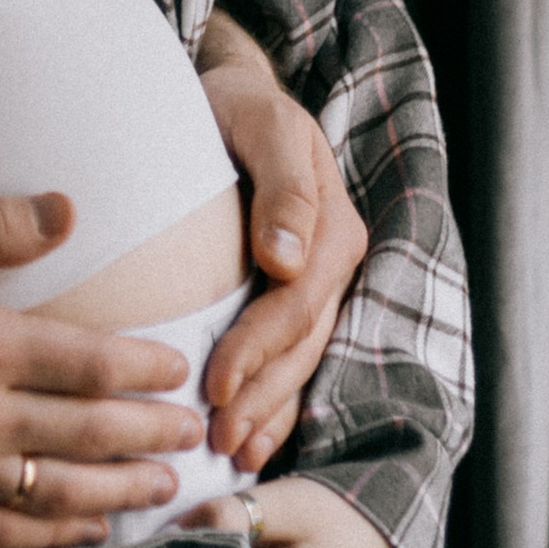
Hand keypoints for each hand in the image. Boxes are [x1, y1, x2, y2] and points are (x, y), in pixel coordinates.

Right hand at [0, 196, 211, 547]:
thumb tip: (68, 209)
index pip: (89, 361)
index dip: (144, 368)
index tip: (180, 370)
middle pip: (89, 434)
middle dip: (151, 435)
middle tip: (197, 435)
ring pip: (58, 495)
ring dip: (121, 493)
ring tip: (165, 488)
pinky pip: (3, 536)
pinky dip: (55, 538)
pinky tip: (86, 532)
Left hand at [193, 12, 368, 469]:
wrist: (236, 96)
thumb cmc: (241, 105)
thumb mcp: (263, 125)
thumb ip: (284, 186)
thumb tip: (285, 260)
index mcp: (334, 229)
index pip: (297, 305)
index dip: (258, 350)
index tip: (214, 385)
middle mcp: (333, 264)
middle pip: (301, 345)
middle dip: (261, 397)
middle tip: (217, 439)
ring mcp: (317, 285)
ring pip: (300, 362)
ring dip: (269, 411)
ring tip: (231, 451)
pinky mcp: (293, 298)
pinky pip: (291, 359)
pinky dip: (275, 405)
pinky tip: (251, 443)